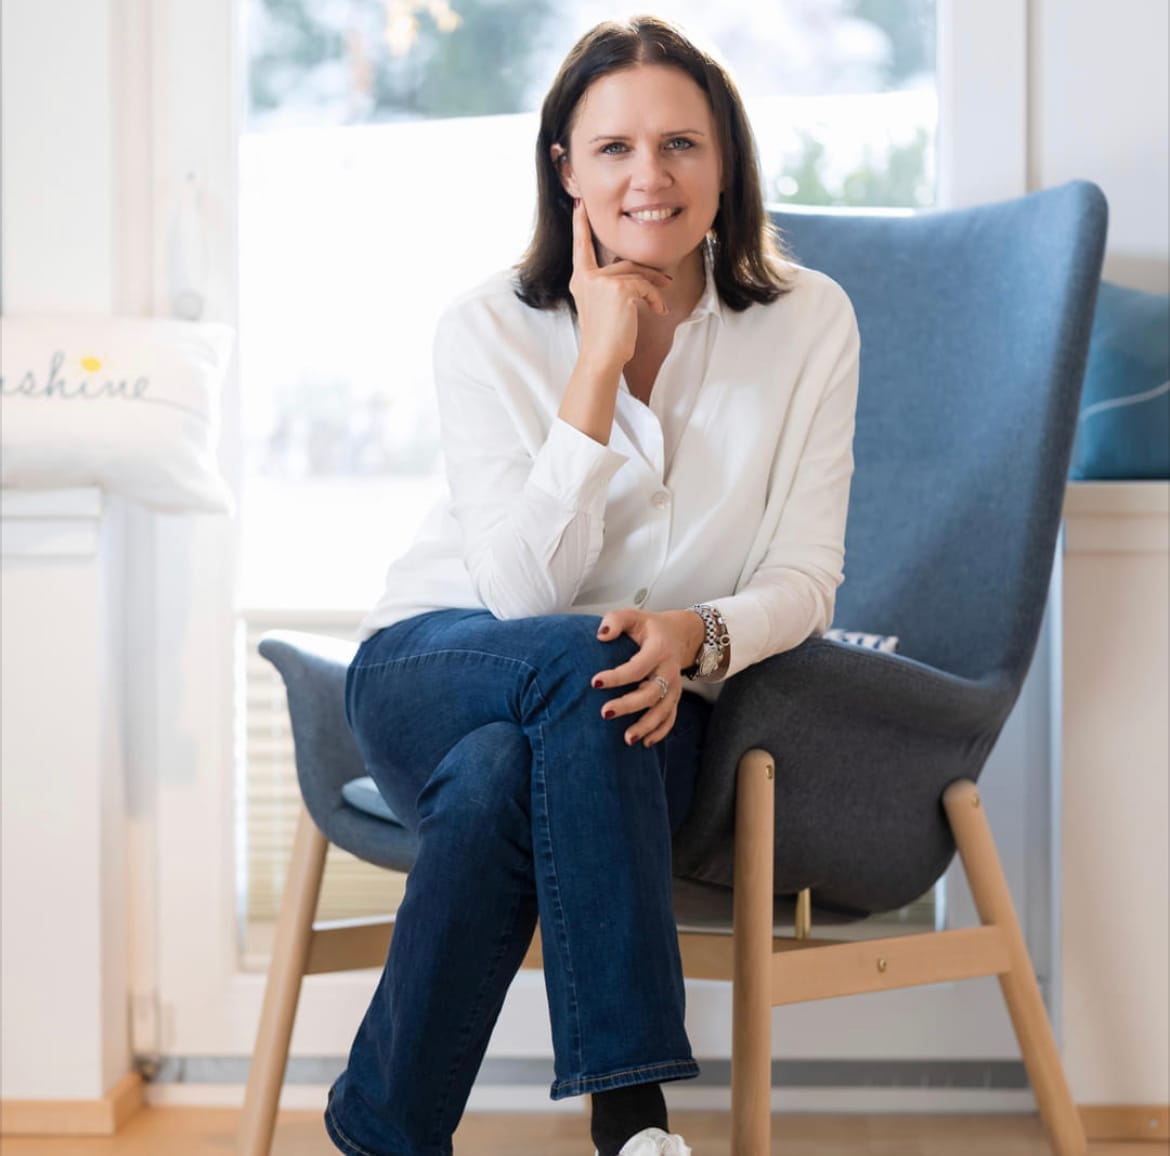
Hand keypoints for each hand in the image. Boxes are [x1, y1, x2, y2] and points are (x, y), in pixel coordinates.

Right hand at [569, 199, 671, 372]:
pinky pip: (645, 286)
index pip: (581, 247)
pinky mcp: (619, 288)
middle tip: (667, 280)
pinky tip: (659, 311)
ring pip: (637, 274)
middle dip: (649, 272)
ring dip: (656, 286)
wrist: (601, 358)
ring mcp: (601, 281)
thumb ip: (611, 287)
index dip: (580, 226)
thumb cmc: (605, 339)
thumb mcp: (604, 308)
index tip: (579, 205)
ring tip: (664, 300)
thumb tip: (639, 277)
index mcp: (580, 281)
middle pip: (624, 263)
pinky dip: (656, 298)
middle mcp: (587, 278)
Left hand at [591, 608, 704, 747]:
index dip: (616, 676)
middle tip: (604, 713)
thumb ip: (615, 620)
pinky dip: (660, 732)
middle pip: (651, 693)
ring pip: (663, 710)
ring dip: (646, 726)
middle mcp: (668, 671)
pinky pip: (670, 718)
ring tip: (627, 738)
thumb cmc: (650, 628)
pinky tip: (645, 743)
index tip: (594, 682)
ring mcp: (674, 687)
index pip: (637, 667)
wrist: (681, 635)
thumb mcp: (633, 616)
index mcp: (658, 650)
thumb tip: (601, 635)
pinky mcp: (674, 698)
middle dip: (628, 705)